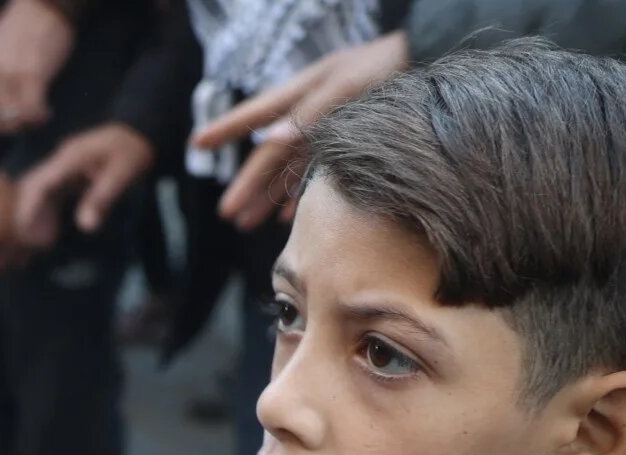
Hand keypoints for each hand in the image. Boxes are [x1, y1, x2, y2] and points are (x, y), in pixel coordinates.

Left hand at [0, 0, 75, 165]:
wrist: (41, 6)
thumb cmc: (20, 32)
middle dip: (7, 129)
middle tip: (24, 119)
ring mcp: (6, 76)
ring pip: (10, 122)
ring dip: (25, 125)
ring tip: (36, 113)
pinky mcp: (30, 76)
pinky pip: (31, 113)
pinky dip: (38, 117)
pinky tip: (46, 111)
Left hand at [0, 171, 36, 270]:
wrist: (40, 175)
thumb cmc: (6, 185)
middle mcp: (8, 246)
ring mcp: (28, 247)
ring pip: (16, 263)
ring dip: (13, 256)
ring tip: (13, 239)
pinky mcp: (45, 244)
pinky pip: (33, 254)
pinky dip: (29, 249)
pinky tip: (28, 234)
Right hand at [14, 122, 152, 247]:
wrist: (138, 133)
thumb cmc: (133, 151)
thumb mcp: (122, 174)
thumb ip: (102, 198)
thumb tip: (86, 226)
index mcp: (71, 158)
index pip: (41, 182)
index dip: (30, 205)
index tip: (24, 227)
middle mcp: (62, 160)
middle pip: (35, 185)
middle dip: (29, 211)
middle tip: (29, 239)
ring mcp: (65, 165)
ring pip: (42, 189)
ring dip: (38, 211)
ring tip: (39, 238)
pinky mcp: (71, 172)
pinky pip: (53, 191)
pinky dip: (49, 208)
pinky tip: (51, 227)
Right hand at [190, 30, 408, 229]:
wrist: (428, 60)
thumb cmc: (386, 66)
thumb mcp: (349, 84)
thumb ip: (312, 113)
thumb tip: (273, 140)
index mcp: (302, 93)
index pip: (256, 115)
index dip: (226, 128)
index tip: (197, 143)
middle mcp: (308, 114)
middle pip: (269, 153)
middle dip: (247, 184)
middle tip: (226, 212)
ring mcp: (325, 130)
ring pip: (287, 168)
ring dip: (267, 196)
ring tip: (247, 223)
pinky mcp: (345, 143)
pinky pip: (313, 173)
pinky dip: (298, 193)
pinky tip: (287, 215)